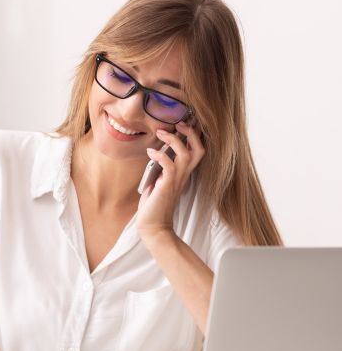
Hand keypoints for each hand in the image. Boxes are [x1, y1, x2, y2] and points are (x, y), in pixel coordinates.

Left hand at [136, 122, 204, 241]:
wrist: (153, 226)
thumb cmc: (154, 205)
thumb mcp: (158, 182)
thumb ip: (160, 169)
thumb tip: (154, 153)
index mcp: (183, 174)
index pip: (197, 151)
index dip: (194, 136)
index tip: (182, 124)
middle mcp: (184, 176)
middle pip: (199, 149)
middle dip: (191, 133)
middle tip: (178, 124)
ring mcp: (176, 180)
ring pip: (185, 154)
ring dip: (174, 140)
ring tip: (161, 133)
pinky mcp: (167, 185)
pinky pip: (168, 164)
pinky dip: (160, 155)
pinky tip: (150, 152)